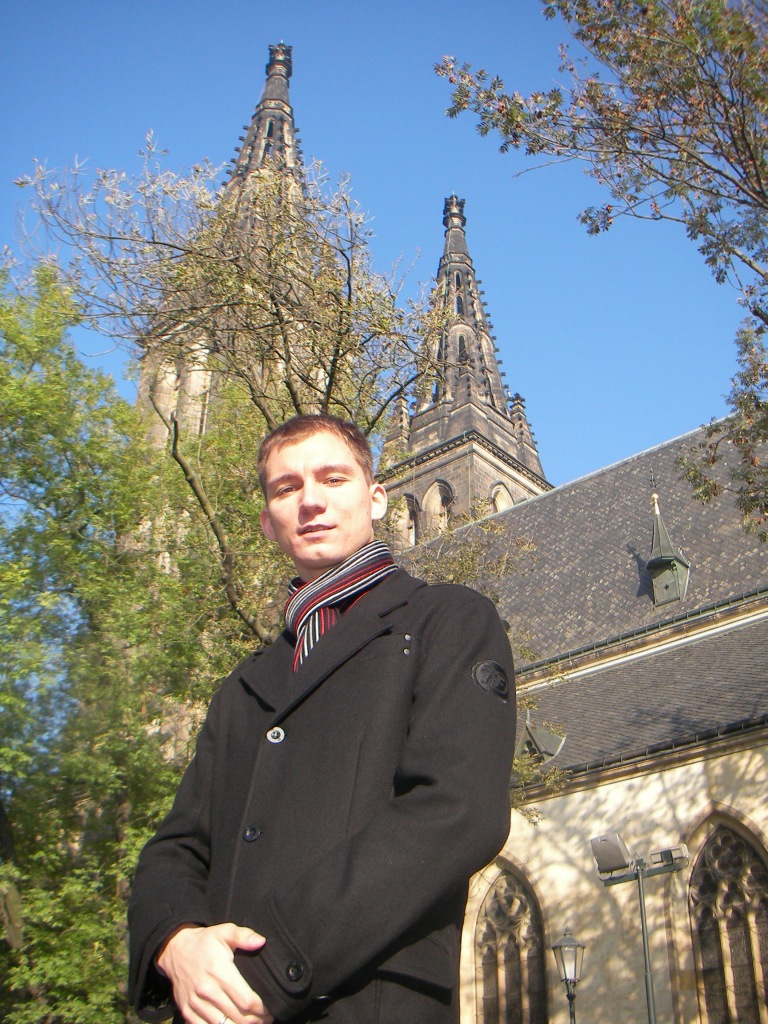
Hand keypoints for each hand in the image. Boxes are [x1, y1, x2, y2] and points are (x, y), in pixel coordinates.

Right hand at [157, 923, 273, 1023]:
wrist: (175, 950)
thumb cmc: (205, 942)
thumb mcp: (224, 931)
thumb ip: (243, 935)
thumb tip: (261, 941)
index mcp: (219, 971)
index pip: (246, 999)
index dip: (262, 1008)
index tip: (271, 1008)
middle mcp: (207, 990)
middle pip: (238, 1017)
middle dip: (256, 1020)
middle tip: (266, 1018)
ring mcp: (196, 1003)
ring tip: (254, 1023)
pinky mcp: (187, 1012)